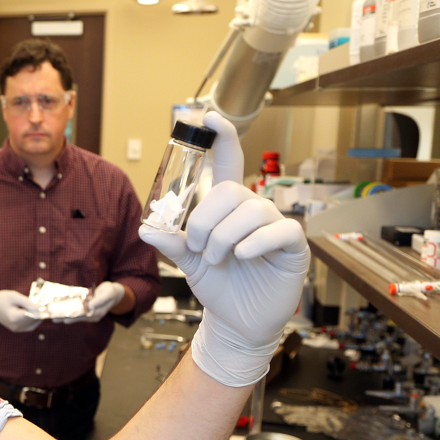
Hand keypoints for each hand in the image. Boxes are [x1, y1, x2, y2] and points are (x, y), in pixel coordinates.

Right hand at [0, 290, 41, 332]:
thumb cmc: (1, 298)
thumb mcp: (14, 296)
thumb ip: (28, 302)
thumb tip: (41, 308)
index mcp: (15, 317)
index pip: (34, 314)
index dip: (42, 308)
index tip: (46, 303)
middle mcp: (16, 326)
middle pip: (35, 319)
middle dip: (40, 311)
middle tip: (43, 303)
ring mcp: (16, 329)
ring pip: (34, 323)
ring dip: (38, 315)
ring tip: (37, 306)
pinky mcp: (17, 329)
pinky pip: (30, 326)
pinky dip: (35, 320)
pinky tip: (35, 313)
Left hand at [58, 281, 123, 323]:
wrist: (115, 293)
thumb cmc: (111, 292)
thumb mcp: (107, 294)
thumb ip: (99, 300)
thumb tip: (89, 307)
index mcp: (98, 312)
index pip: (84, 315)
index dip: (73, 316)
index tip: (64, 317)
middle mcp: (94, 316)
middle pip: (78, 317)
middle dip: (65, 318)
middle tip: (54, 319)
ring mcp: (91, 315)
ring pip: (76, 317)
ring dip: (65, 317)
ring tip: (54, 319)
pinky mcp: (88, 313)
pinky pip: (78, 314)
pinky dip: (70, 314)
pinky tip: (61, 315)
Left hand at [137, 112, 309, 386]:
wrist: (236, 322)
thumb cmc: (218, 286)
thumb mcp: (188, 262)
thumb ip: (172, 243)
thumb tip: (146, 227)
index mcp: (227, 208)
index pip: (228, 164)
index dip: (222, 139)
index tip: (209, 118)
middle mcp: (253, 210)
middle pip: (230, 191)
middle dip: (205, 220)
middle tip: (198, 247)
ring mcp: (274, 225)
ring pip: (250, 211)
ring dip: (224, 238)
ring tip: (216, 261)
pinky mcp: (292, 245)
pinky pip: (277, 230)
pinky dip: (253, 243)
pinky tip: (243, 257)